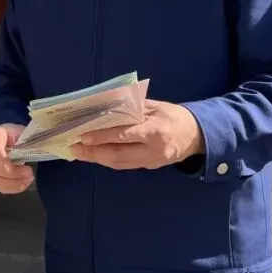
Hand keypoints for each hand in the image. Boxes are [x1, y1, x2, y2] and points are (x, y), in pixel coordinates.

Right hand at [0, 124, 33, 193]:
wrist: (14, 138)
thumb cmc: (19, 134)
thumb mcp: (24, 132)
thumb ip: (28, 141)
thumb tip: (38, 150)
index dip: (1, 159)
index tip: (11, 168)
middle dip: (13, 173)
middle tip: (30, 172)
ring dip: (13, 183)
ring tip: (29, 179)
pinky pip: (0, 186)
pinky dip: (13, 188)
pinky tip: (23, 184)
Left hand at [71, 100, 203, 170]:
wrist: (197, 135)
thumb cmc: (174, 116)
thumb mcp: (155, 106)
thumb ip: (132, 108)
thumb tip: (105, 108)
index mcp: (155, 130)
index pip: (124, 135)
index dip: (103, 137)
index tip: (84, 136)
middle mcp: (153, 149)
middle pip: (119, 155)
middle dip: (94, 153)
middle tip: (74, 148)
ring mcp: (152, 161)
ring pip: (120, 163)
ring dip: (97, 159)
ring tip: (79, 153)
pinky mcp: (150, 166)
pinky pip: (125, 164)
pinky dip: (108, 160)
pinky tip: (95, 155)